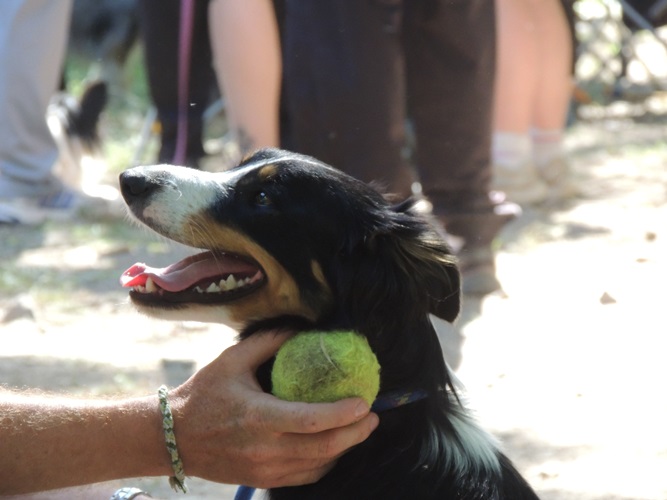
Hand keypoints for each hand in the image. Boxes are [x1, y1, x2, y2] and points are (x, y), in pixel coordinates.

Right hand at [170, 332, 378, 487]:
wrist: (172, 437)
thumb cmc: (203, 394)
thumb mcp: (233, 360)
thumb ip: (269, 342)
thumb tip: (302, 329)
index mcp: (259, 417)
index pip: (312, 421)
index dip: (344, 414)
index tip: (365, 402)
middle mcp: (265, 448)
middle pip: (324, 447)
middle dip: (356, 433)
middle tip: (373, 416)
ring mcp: (265, 469)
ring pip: (318, 465)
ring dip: (345, 448)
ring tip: (360, 429)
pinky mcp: (263, 479)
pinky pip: (305, 476)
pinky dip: (325, 462)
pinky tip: (334, 446)